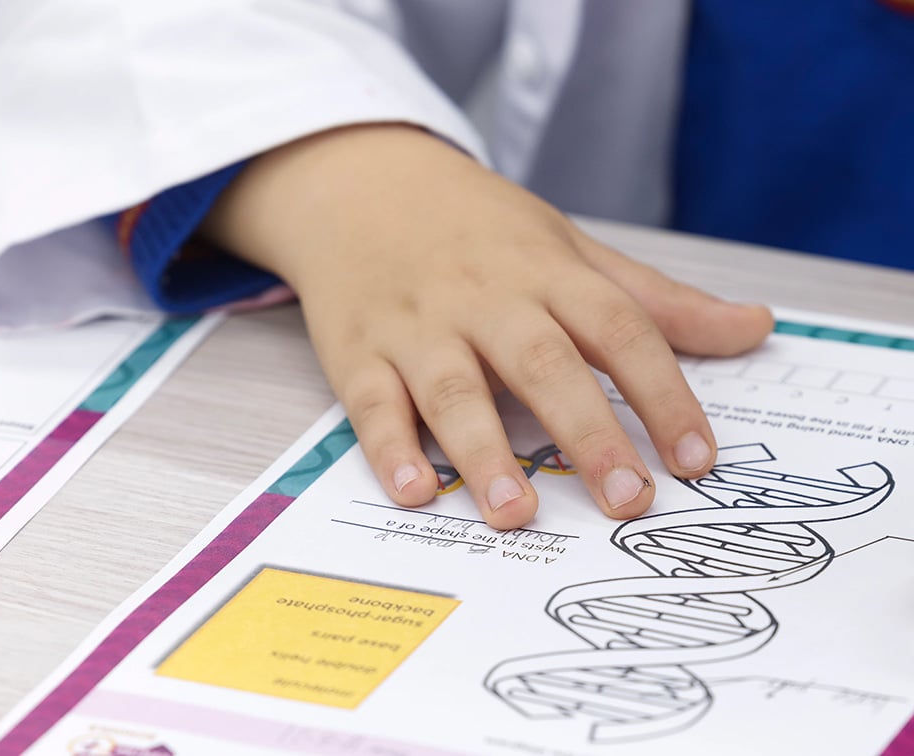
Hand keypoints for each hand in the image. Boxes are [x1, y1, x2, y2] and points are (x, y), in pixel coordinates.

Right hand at [201, 124, 772, 529]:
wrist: (361, 181)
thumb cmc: (477, 226)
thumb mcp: (568, 246)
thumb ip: (654, 300)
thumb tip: (757, 328)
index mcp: (545, 270)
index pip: (618, 328)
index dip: (662, 392)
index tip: (696, 459)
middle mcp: (484, 297)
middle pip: (542, 363)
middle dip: (587, 431)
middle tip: (626, 500)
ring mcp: (417, 324)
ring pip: (453, 388)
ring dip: (484, 451)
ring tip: (515, 514)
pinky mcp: (358, 349)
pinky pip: (371, 402)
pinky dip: (388, 447)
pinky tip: (414, 492)